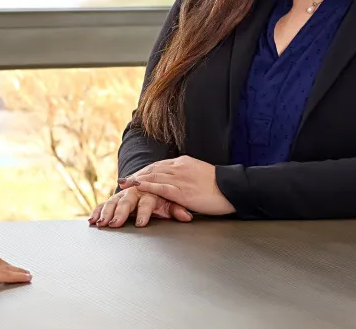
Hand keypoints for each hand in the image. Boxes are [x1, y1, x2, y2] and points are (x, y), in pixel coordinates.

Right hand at [89, 186, 193, 227]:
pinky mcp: (116, 199)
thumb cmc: (165, 195)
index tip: (140, 223)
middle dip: (120, 212)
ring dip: (106, 212)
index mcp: (150, 191)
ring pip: (113, 201)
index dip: (144, 212)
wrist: (154, 179)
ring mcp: (124, 194)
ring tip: (101, 223)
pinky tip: (92, 219)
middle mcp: (136, 192)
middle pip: (127, 200)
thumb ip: (177, 208)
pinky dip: (98, 210)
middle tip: (115, 223)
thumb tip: (186, 216)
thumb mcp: (173, 201)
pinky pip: (105, 203)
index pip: (147, 201)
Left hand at [118, 156, 235, 215]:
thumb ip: (188, 177)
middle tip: (123, 181)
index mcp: (184, 163)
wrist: (232, 189)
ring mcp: (180, 178)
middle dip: (137, 175)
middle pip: (153, 169)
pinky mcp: (182, 191)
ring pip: (153, 176)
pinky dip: (147, 186)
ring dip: (136, 180)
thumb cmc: (220, 187)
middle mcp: (179, 167)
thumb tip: (181, 182)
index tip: (134, 176)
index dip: (145, 171)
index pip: (159, 165)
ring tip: (124, 184)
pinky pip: (160, 187)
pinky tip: (137, 186)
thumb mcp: (201, 176)